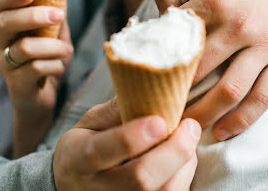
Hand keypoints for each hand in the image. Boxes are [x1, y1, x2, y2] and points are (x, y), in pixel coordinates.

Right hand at [0, 0, 72, 155]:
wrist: (42, 98)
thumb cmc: (47, 62)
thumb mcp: (55, 35)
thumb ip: (55, 15)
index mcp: (8, 27)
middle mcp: (0, 43)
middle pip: (4, 22)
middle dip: (34, 16)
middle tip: (58, 15)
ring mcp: (6, 64)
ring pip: (24, 48)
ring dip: (52, 46)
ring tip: (68, 49)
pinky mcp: (16, 84)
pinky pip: (36, 69)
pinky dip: (55, 65)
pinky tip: (60, 66)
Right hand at [54, 98, 200, 190]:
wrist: (77, 183)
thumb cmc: (87, 145)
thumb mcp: (91, 122)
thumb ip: (116, 109)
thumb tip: (149, 86)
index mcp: (78, 159)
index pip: (100, 152)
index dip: (132, 138)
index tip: (159, 121)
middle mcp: (97, 190)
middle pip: (140, 179)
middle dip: (172, 151)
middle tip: (191, 125)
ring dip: (185, 162)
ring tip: (189, 137)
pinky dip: (185, 174)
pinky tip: (185, 156)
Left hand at [152, 0, 267, 140]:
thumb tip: (157, 22)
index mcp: (215, 2)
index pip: (178, 44)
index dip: (158, 66)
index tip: (144, 84)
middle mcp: (240, 27)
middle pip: (200, 74)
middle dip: (176, 96)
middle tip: (159, 110)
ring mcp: (265, 46)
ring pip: (230, 92)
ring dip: (205, 115)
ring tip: (185, 128)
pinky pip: (263, 97)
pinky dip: (242, 120)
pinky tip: (222, 132)